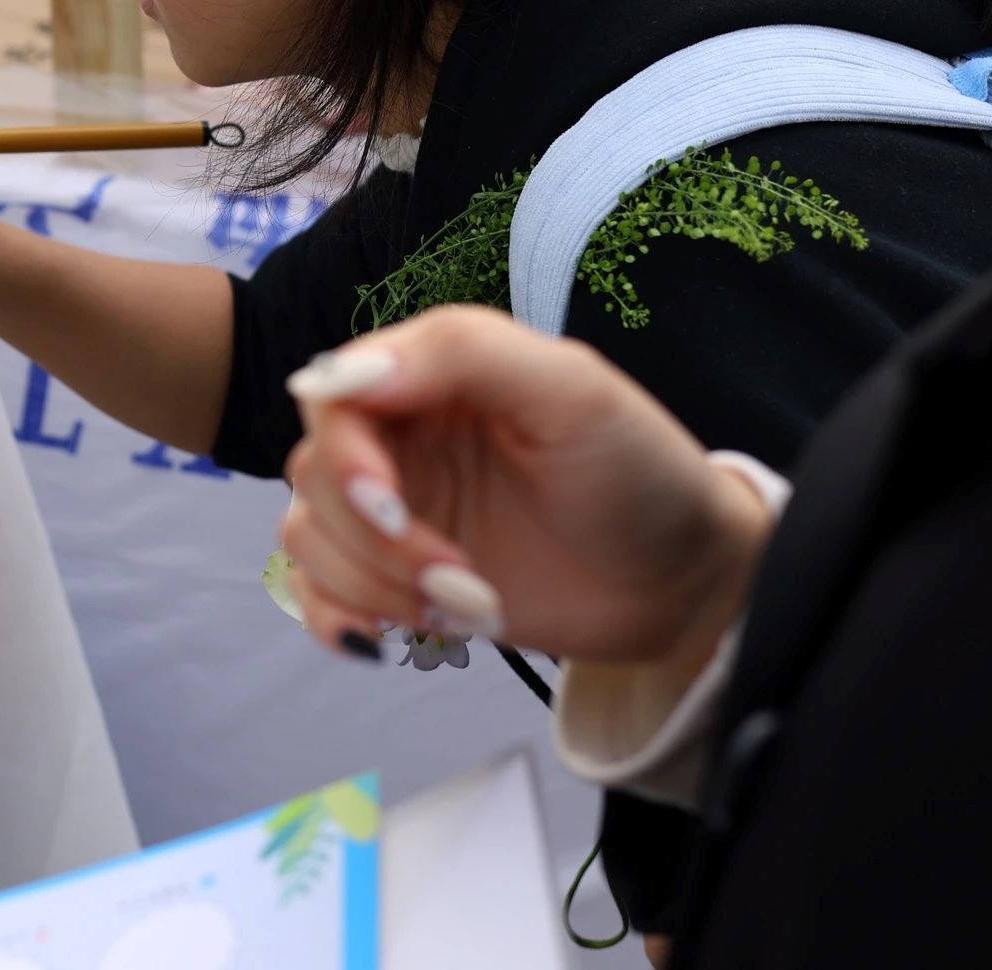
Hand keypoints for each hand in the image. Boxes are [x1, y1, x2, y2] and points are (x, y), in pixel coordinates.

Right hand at [276, 306, 773, 671]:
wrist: (682, 584)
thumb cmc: (640, 471)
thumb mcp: (571, 389)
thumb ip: (462, 352)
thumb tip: (341, 373)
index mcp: (429, 376)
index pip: (331, 394)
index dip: (345, 453)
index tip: (393, 503)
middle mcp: (399, 439)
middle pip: (313, 473)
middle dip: (376, 537)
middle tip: (460, 573)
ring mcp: (396, 512)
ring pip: (309, 536)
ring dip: (374, 584)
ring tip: (468, 605)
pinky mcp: (398, 579)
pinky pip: (316, 593)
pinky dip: (338, 619)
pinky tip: (387, 638)